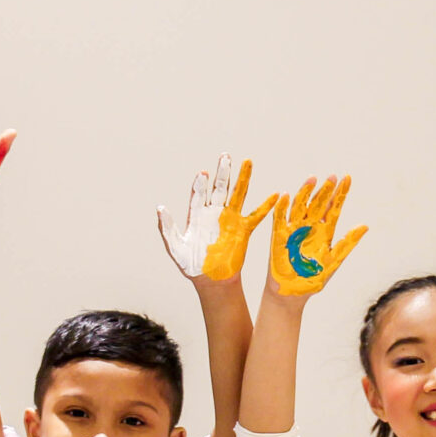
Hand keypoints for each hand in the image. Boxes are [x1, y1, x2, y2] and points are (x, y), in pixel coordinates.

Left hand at [159, 154, 276, 281]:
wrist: (211, 280)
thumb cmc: (191, 264)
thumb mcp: (175, 247)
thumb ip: (167, 228)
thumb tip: (160, 208)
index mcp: (197, 215)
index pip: (199, 194)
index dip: (201, 184)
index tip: (203, 174)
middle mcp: (214, 213)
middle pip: (219, 187)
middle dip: (223, 172)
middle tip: (225, 156)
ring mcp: (230, 219)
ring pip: (238, 194)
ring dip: (242, 178)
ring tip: (247, 162)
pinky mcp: (243, 230)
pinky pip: (256, 215)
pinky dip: (266, 206)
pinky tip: (276, 195)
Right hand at [267, 175, 366, 296]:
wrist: (292, 294)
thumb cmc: (313, 279)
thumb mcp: (333, 261)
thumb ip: (347, 243)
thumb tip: (365, 226)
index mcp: (325, 232)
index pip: (334, 208)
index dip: (341, 193)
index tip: (348, 178)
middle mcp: (310, 227)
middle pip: (318, 203)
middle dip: (325, 189)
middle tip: (333, 176)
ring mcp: (294, 229)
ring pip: (300, 205)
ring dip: (305, 192)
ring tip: (312, 179)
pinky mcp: (279, 236)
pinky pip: (279, 218)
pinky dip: (281, 207)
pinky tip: (284, 195)